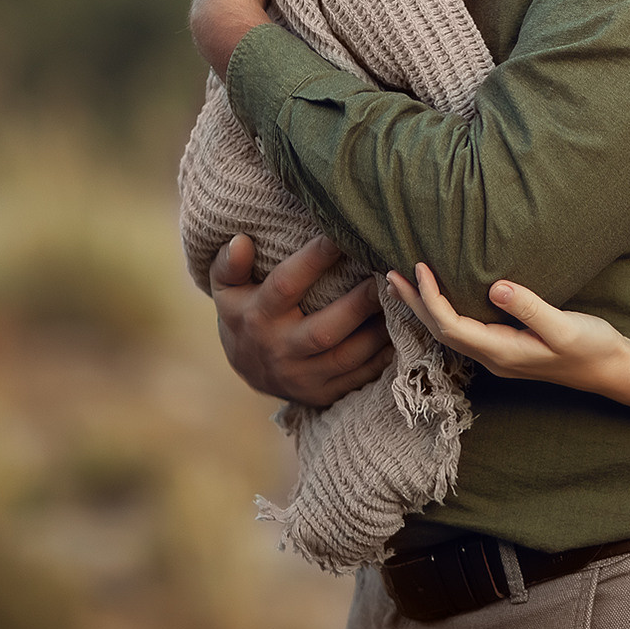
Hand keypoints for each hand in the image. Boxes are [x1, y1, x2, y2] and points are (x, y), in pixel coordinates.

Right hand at [210, 233, 391, 405]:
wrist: (246, 370)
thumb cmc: (243, 313)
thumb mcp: (227, 289)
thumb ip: (229, 265)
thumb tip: (240, 241)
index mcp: (257, 317)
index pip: (286, 285)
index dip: (313, 260)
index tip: (341, 234)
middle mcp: (279, 349)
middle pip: (323, 330)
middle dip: (359, 305)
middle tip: (386, 276)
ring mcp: (302, 376)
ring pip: (346, 358)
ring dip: (378, 333)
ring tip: (402, 303)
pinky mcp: (322, 394)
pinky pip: (357, 378)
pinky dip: (382, 359)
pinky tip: (402, 335)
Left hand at [386, 263, 629, 392]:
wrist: (610, 369)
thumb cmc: (591, 347)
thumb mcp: (564, 326)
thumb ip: (530, 307)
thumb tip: (497, 287)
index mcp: (501, 352)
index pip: (451, 326)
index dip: (430, 298)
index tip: (419, 267)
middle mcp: (493, 357)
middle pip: (441, 331)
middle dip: (414, 303)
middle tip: (389, 274)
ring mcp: (498, 355)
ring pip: (450, 332)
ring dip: (426, 308)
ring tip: (406, 284)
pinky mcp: (506, 348)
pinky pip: (463, 330)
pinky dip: (444, 312)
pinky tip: (443, 298)